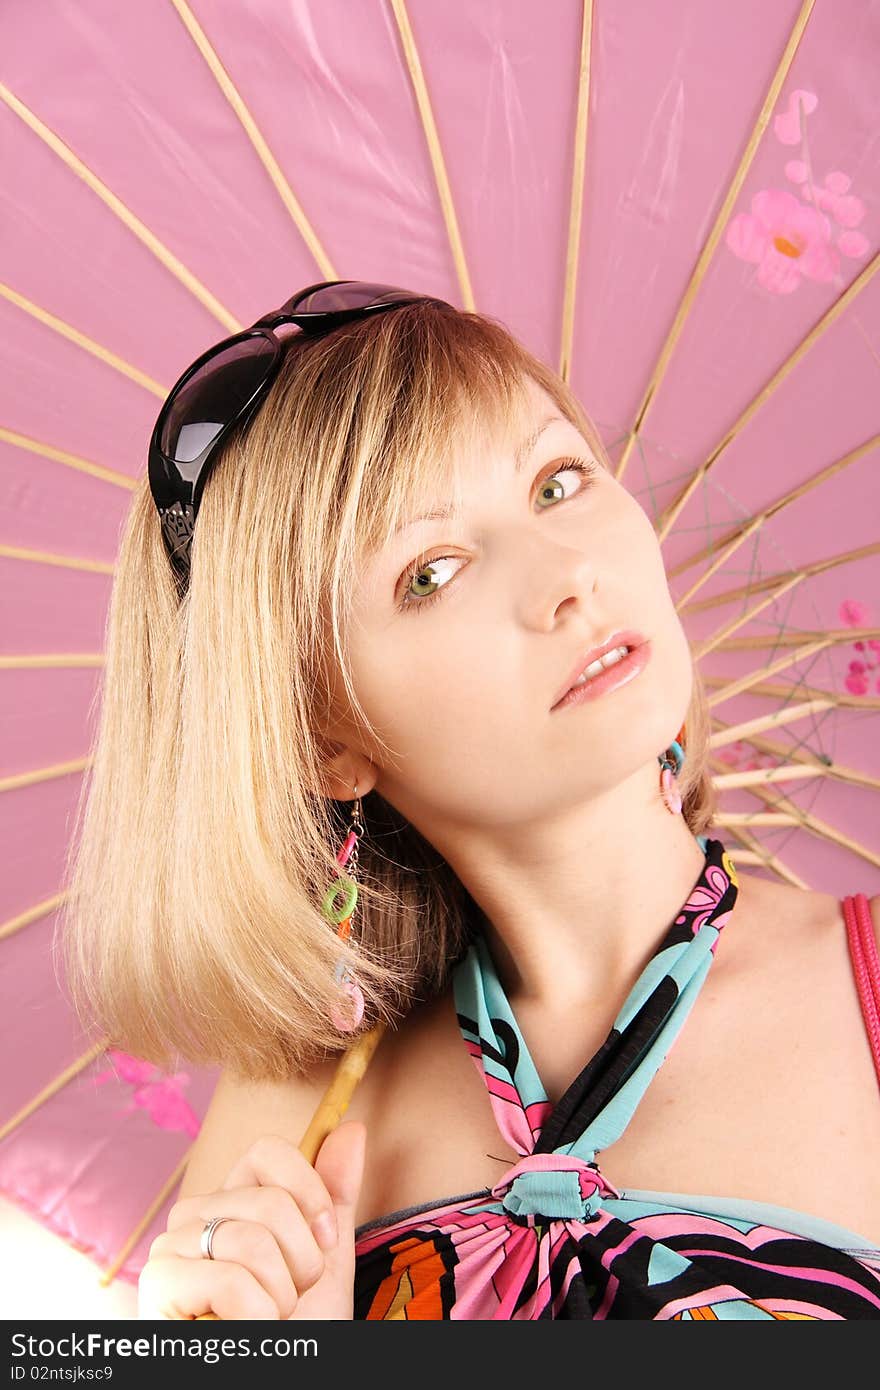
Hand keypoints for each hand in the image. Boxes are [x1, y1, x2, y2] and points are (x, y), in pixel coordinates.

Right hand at [137, 1123, 366, 1318]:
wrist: (275, 1374)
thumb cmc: (296, 1324)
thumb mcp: (326, 1257)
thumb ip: (334, 1195)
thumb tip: (351, 1128)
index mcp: (230, 1199)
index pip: (267, 1150)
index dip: (309, 1192)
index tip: (325, 1242)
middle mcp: (193, 1215)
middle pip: (270, 1202)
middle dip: (302, 1262)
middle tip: (292, 1298)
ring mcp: (170, 1248)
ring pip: (253, 1242)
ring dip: (281, 1296)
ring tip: (268, 1318)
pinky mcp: (158, 1286)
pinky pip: (230, 1282)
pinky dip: (258, 1317)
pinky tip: (245, 1331)